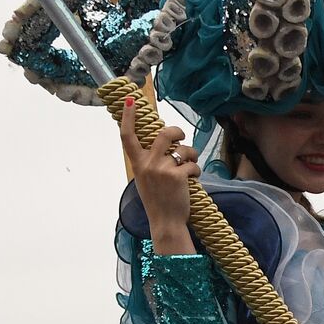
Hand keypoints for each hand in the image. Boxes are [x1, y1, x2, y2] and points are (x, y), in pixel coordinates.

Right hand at [119, 98, 199, 249]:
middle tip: (182, 136)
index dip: (128, 117)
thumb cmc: (158, 201)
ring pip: (183, 149)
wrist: (165, 221)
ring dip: (192, 155)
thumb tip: (165, 145)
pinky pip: (193, 164)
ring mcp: (163, 169)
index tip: (131, 101)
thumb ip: (150, 162)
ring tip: (191, 165)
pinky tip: (194, 180)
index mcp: (137, 164)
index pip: (127, 136)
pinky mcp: (178, 176)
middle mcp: (148, 164)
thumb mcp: (146, 179)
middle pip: (164, 134)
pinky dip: (197, 171)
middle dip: (177, 131)